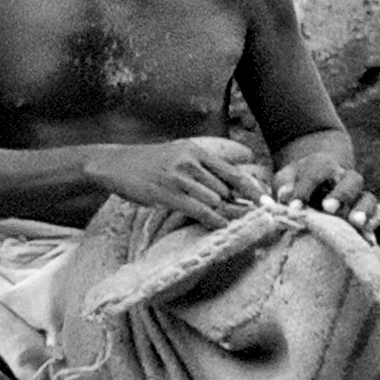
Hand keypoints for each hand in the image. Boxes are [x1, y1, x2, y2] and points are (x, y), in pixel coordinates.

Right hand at [89, 135, 268, 229]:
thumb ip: (203, 167)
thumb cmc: (148, 163)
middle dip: (238, 207)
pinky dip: (214, 221)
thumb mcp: (177, 154)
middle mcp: (189, 161)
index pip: (233, 173)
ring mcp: (178, 176)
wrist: (114, 163)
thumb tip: (232, 188)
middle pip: (226, 191)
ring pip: (215, 201)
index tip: (266, 204)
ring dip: (226, 215)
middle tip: (250, 221)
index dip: (252, 191)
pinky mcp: (167, 192)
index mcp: (195, 151)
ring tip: (234, 226)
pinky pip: (199, 210)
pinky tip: (221, 227)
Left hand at [273, 146, 379, 232]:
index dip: (303, 191)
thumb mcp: (286, 178)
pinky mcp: (365, 210)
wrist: (317, 178)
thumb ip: (285, 185)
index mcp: (323, 165)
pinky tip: (366, 238)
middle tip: (328, 208)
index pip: (315, 175)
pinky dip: (371, 225)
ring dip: (362, 210)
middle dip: (341, 194)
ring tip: (355, 223)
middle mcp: (345, 177)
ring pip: (368, 197)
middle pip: (351, 181)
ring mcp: (358, 194)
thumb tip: (285, 195)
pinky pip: (375, 216)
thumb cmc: (297, 181)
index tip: (293, 208)